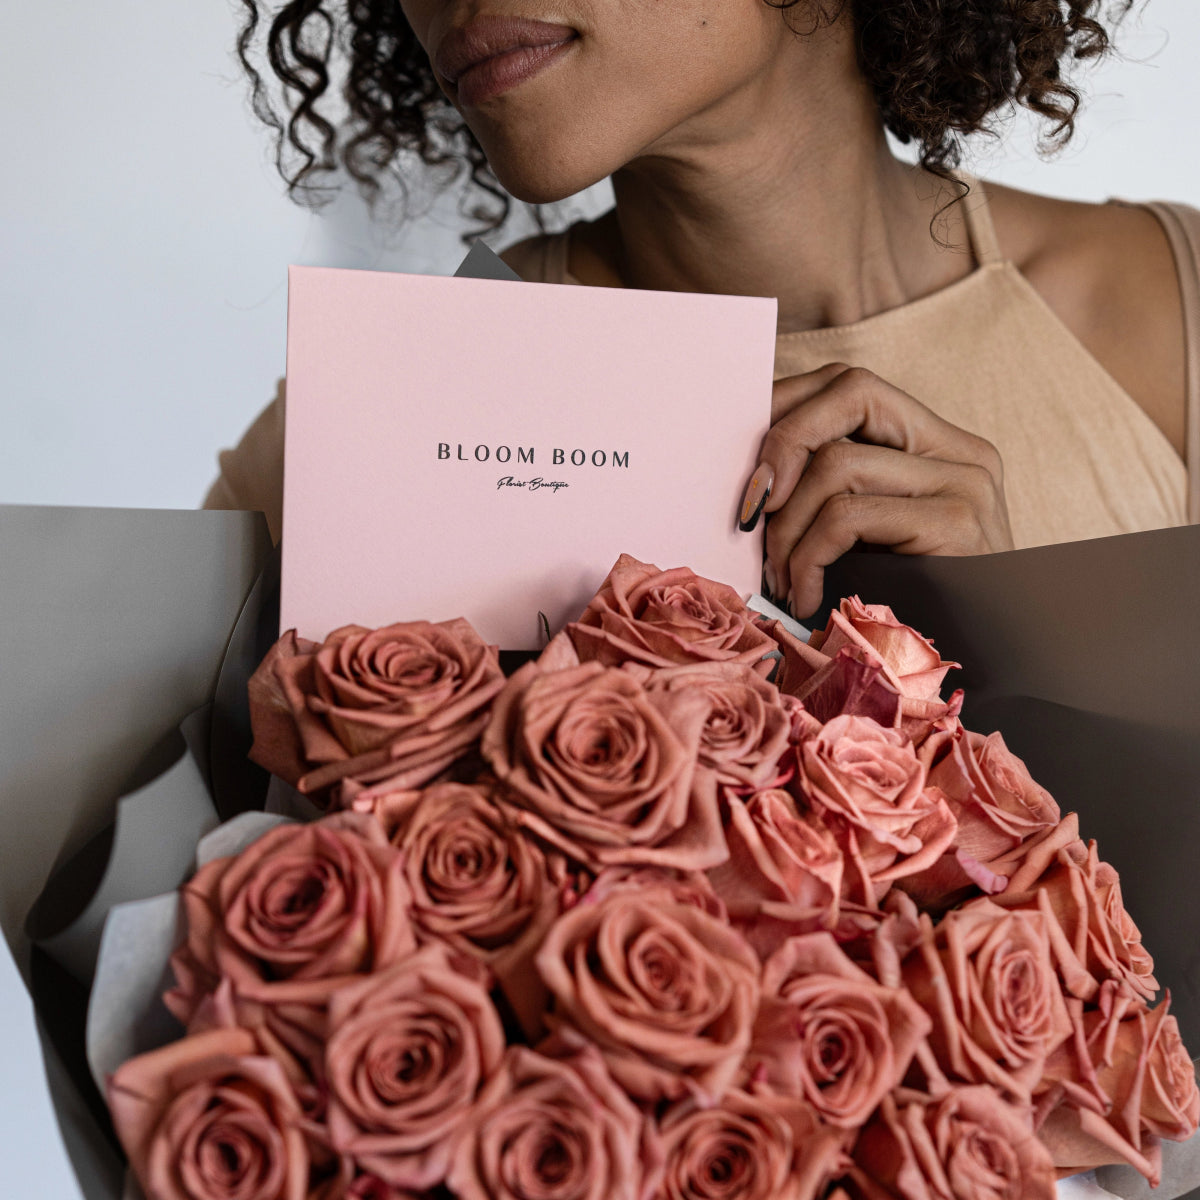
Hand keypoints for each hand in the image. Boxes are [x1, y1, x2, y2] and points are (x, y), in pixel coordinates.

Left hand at [738, 363, 1014, 617]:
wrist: (985, 668)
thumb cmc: (911, 612)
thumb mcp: (865, 541)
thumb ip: (830, 494)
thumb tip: (750, 473)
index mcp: (938, 446)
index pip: (852, 386)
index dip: (787, 407)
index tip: (742, 458)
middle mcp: (959, 452)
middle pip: (851, 391)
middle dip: (782, 442)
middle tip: (748, 508)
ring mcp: (964, 483)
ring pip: (837, 462)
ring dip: (785, 527)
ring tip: (778, 576)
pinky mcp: (957, 523)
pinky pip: (846, 516)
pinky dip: (806, 559)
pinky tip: (804, 597)